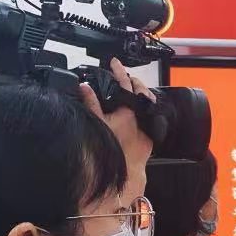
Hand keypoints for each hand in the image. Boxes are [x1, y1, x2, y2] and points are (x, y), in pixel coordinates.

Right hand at [78, 59, 155, 203]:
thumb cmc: (111, 150)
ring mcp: (148, 126)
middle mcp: (142, 116)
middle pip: (141, 91)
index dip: (119, 70)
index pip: (125, 83)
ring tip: (131, 90)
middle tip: (125, 76)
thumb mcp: (97, 124)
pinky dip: (142, 110)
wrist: (125, 173)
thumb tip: (84, 88)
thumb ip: (91, 104)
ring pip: (147, 103)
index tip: (115, 62)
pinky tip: (136, 111)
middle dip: (133, 81)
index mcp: (129, 110)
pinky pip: (148, 117)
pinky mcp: (151, 136)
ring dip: (139, 95)